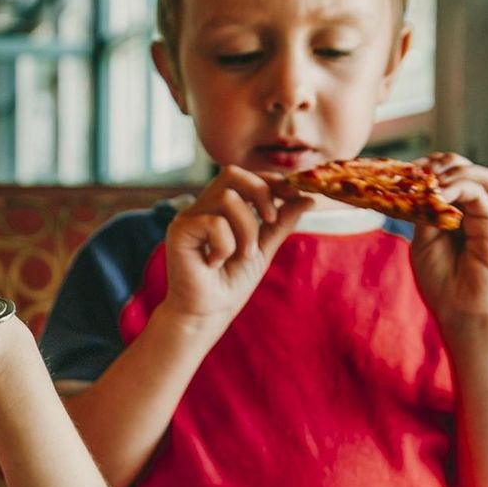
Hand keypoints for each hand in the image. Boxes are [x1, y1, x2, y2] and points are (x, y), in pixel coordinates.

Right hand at [159, 166, 310, 332]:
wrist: (209, 313)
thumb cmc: (231, 283)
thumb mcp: (264, 248)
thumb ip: (281, 223)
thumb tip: (308, 199)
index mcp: (220, 208)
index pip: (245, 176)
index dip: (271, 181)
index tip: (294, 196)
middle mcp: (202, 207)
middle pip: (232, 173)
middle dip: (260, 193)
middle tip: (270, 220)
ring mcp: (189, 217)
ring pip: (227, 199)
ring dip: (246, 229)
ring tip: (243, 255)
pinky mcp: (179, 231)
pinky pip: (214, 223)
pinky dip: (226, 245)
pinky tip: (216, 263)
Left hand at [409, 152, 487, 325]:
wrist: (462, 312)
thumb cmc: (442, 281)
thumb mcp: (423, 241)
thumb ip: (424, 213)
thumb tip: (418, 188)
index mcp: (457, 214)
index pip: (449, 177)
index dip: (428, 168)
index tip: (404, 171)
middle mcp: (476, 212)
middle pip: (468, 169)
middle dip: (442, 162)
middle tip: (417, 171)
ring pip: (483, 176)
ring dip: (455, 171)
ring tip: (430, 181)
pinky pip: (481, 195)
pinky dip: (458, 187)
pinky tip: (437, 195)